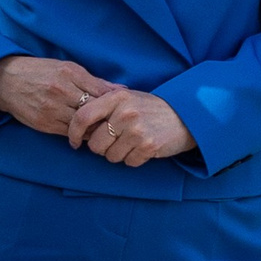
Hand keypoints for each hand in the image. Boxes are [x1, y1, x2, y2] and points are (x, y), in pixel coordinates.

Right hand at [0, 56, 116, 136]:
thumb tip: (122, 90)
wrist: (6, 80)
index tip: (121, 109)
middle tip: (116, 123)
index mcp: (70, 73)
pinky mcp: (44, 124)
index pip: (102, 92)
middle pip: (94, 110)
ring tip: (102, 130)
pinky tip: (86, 133)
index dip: (114, 103)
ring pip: (83, 125)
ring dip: (94, 129)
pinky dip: (80, 135)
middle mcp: (61, 91)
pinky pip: (69, 133)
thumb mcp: (67, 68)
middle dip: (107, 118)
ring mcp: (52, 109)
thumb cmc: (40, 71)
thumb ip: (95, 81)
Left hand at [69, 88, 194, 165]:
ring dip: (118, 154)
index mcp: (116, 97)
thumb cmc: (150, 109)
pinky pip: (128, 162)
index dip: (73, 132)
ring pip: (110, 156)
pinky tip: (143, 148)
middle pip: (95, 143)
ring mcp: (137, 130)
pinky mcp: (148, 146)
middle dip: (101, 147)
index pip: (82, 116)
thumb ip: (103, 107)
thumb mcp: (127, 98)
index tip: (75, 142)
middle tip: (115, 141)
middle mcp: (125, 112)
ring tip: (131, 143)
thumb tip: (78, 126)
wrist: (186, 115)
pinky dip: (134, 159)